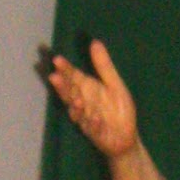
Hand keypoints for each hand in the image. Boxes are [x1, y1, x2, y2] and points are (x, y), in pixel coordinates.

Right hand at [47, 39, 138, 157]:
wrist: (125, 137)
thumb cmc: (117, 109)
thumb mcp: (114, 84)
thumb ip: (104, 66)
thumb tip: (95, 42)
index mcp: (87, 89)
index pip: (73, 77)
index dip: (65, 69)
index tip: (57, 60)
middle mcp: (83, 103)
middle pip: (70, 94)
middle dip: (62, 87)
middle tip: (54, 78)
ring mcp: (87, 119)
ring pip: (78, 112)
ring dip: (76, 107)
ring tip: (77, 100)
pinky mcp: (96, 134)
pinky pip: (94, 130)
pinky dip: (94, 125)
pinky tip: (96, 120)